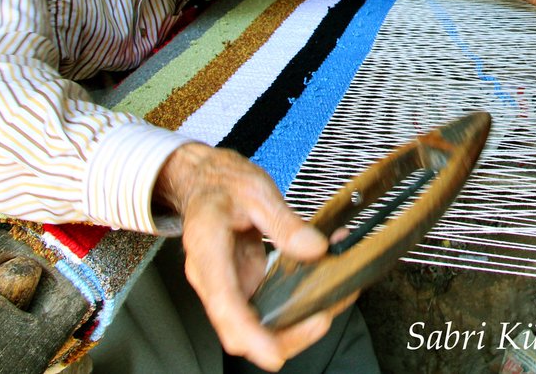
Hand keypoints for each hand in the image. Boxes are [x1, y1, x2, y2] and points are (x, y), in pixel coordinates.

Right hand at [155, 143, 355, 370]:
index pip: (225, 306)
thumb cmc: (221, 185)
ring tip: (331, 303)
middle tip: (321, 319)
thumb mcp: (257, 192)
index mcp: (208, 254)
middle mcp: (214, 279)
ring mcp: (228, 286)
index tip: (273, 354)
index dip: (250, 336)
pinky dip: (294, 305)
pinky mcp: (243, 284)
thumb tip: (313, 249)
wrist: (204, 181)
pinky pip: (266, 307)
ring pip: (256, 325)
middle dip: (282, 337)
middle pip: (240, 331)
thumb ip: (284, 222)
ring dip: (293, 325)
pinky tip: (320, 288)